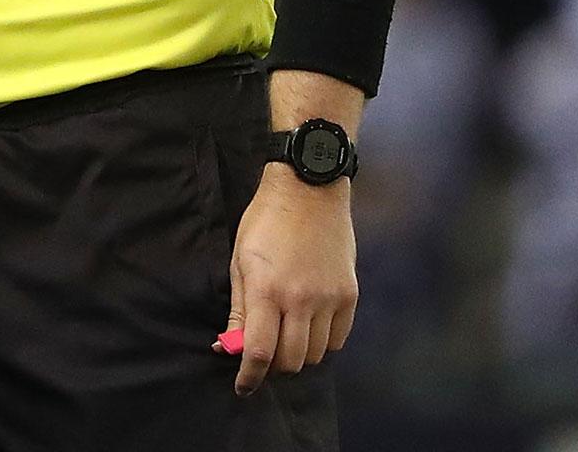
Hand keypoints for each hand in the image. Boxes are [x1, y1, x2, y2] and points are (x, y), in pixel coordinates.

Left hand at [217, 164, 357, 396]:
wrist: (309, 190)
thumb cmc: (265, 222)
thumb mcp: (240, 261)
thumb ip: (238, 309)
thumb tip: (228, 346)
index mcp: (266, 290)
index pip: (258, 351)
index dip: (248, 376)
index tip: (242, 387)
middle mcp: (300, 300)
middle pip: (290, 361)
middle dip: (272, 367)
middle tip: (263, 355)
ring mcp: (329, 299)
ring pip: (316, 355)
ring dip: (298, 354)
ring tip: (286, 336)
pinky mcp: (350, 295)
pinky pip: (338, 339)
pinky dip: (322, 342)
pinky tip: (309, 326)